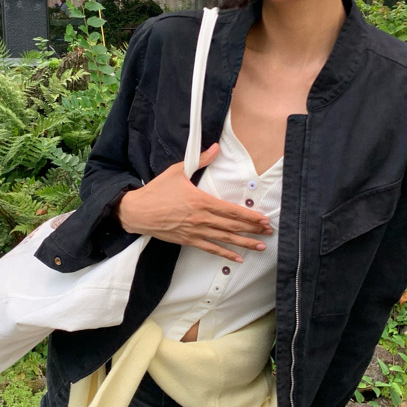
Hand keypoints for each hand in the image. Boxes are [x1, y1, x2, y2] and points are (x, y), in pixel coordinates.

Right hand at [116, 144, 272, 262]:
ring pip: (224, 238)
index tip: (263, 219)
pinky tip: (237, 258)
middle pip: (232, 225)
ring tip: (260, 247)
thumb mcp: (177, 171)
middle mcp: (201, 218)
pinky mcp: (188, 240)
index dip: (249, 216)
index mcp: (201, 201)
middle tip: (268, 232)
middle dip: (252, 229)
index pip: (231, 210)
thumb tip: (215, 147)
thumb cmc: (157, 191)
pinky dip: (224, 253)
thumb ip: (200, 159)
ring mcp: (195, 231)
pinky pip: (210, 248)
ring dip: (244, 243)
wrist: (137, 211)